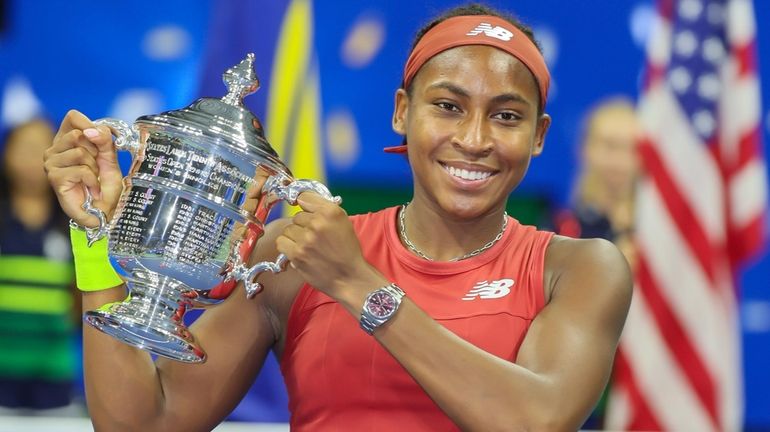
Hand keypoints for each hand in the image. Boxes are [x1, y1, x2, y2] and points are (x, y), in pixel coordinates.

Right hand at [43, 110, 123, 226]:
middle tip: (96, 166)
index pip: (73, 117)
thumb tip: (91, 131)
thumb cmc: (106, 183)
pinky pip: (81, 170)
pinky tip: (91, 188)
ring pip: (79, 152)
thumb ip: (104, 139)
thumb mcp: (110, 156)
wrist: (106, 208)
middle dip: (96, 152)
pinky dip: (92, 180)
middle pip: (78, 134)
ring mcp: (51, 163)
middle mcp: (55, 149)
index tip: (101, 142)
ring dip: (94, 168)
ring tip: (93, 178)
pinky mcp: (54, 178)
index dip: (90, 125)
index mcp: (67, 139)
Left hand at [275, 192, 383, 301]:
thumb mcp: (343, 222)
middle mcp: (318, 222)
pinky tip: (298, 251)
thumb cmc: (347, 251)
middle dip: (304, 225)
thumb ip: (323, 208)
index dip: (304, 205)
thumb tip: (301, 199)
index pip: (304, 196)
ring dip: (295, 237)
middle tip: (315, 237)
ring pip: (288, 229)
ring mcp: (306, 238)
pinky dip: (287, 247)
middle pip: (296, 216)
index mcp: (331, 211)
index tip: (305, 210)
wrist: (349, 277)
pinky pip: (281, 242)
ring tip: (308, 246)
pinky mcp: (297, 254)